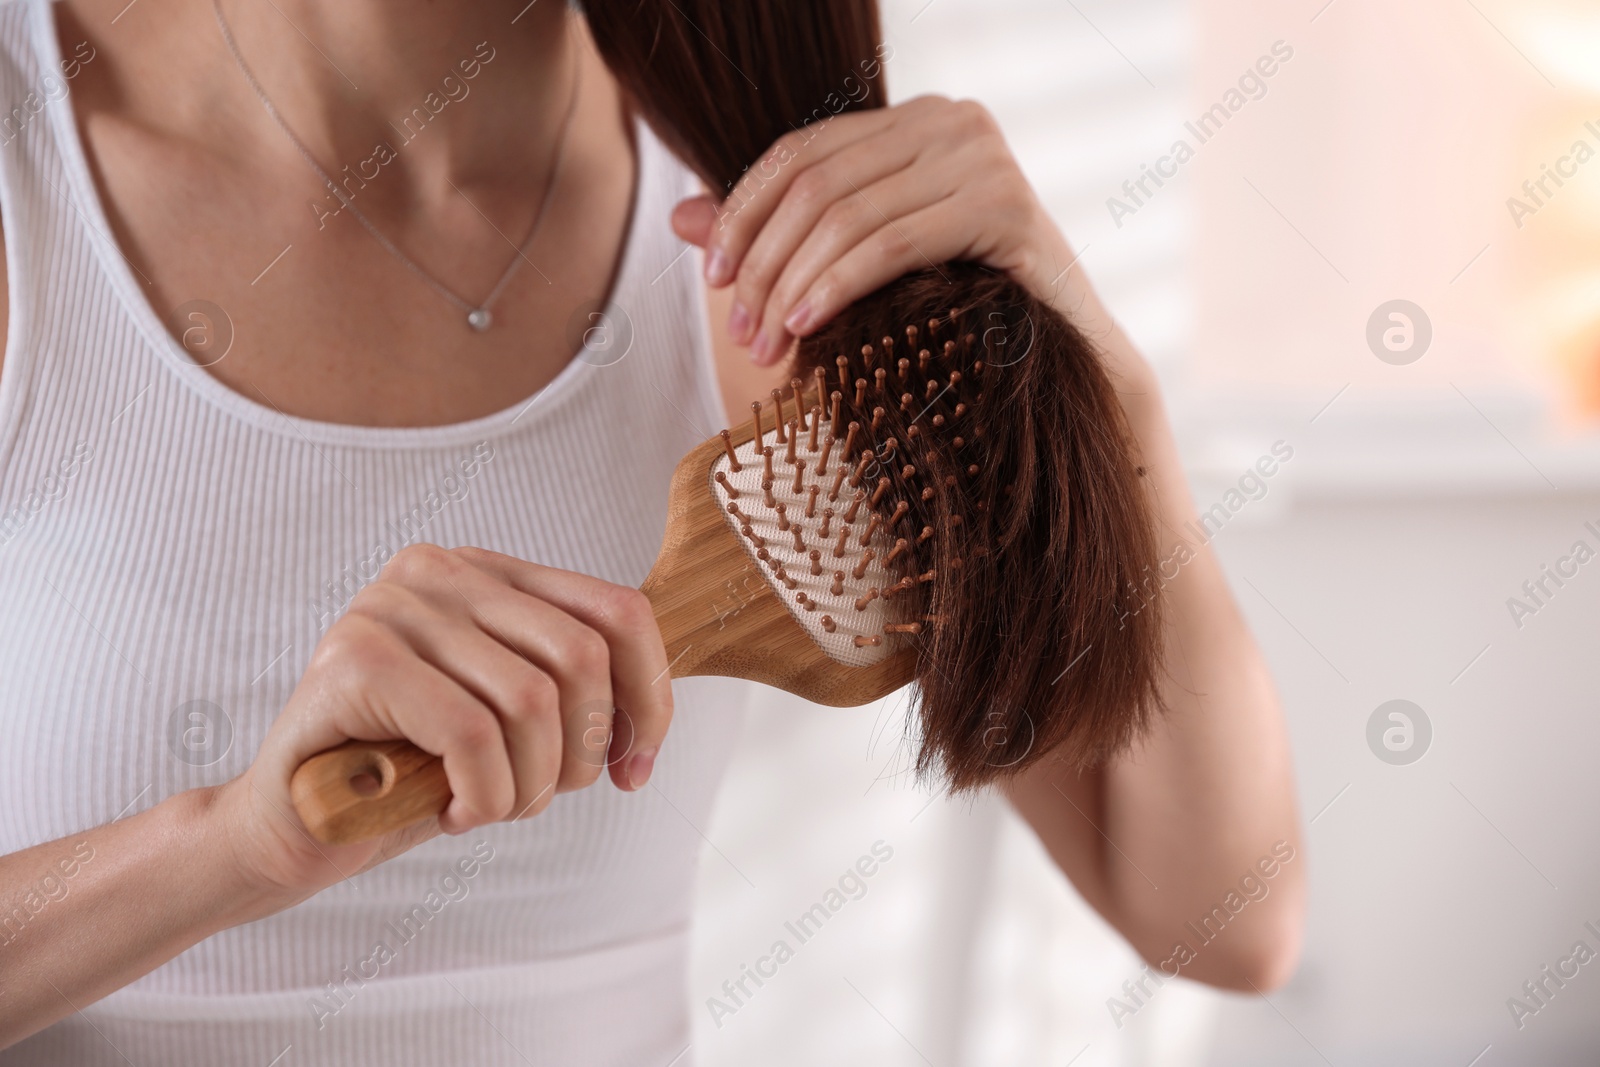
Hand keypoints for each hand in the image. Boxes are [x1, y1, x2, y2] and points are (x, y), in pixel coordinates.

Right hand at [211, 544, 672, 900]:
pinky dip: (483, 794)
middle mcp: (442, 569)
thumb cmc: (414, 772)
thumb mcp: (512, 721)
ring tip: (487, 807)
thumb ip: (572, 690)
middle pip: (583, 656)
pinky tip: (452, 812)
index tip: (635, 768)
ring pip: (531, 701)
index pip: (619, 612)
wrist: (292, 825)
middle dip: (582, 752)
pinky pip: (471, 734)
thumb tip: (653, 712)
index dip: (651, 698)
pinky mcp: (356, 658)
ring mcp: (394, 606)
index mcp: (490, 572)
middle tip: (539, 798)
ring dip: (527, 785)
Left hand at [671, 94, 1080, 367]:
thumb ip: (780, 235)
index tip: (711, 276)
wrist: (1069, 355)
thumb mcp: (860, 264)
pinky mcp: (1006, 206)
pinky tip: (807, 326)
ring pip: (848, 214)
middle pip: (817, 184)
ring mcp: (983, 158)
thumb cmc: (960, 309)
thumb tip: (681, 217)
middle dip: (763, 261)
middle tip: (738, 332)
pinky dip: (838, 285)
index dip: (743, 209)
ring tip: (763, 345)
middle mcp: (950, 121)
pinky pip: (893, 242)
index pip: (802, 151)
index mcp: (914, 120)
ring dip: (790, 284)